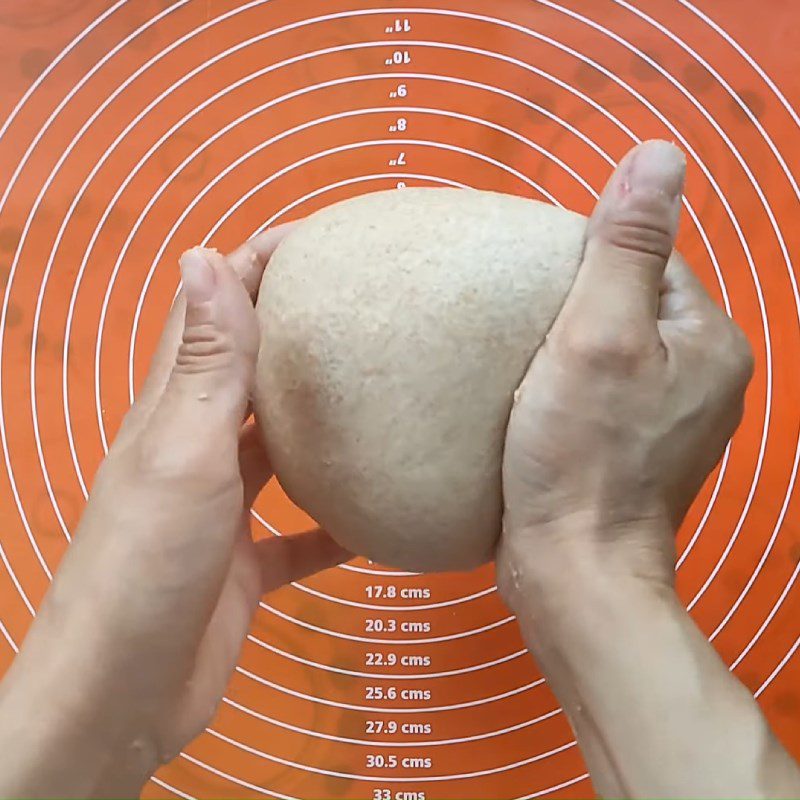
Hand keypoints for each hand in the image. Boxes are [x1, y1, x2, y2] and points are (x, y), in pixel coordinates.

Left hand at [0, 230, 349, 797]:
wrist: (125, 693)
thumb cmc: (146, 568)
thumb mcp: (182, 455)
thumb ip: (204, 367)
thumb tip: (205, 257)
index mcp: (177, 409)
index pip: (216, 312)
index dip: (259, 266)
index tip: (322, 238)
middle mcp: (199, 447)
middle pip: (252, 370)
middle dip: (301, 330)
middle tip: (370, 306)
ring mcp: (224, 507)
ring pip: (279, 445)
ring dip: (321, 418)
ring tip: (386, 392)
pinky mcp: (249, 562)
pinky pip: (303, 530)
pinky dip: (338, 519)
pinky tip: (381, 514)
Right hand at [492, 141, 799, 799]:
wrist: (572, 569)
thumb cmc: (580, 456)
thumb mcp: (598, 337)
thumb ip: (627, 246)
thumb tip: (660, 154)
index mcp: (708, 339)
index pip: (649, 260)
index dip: (588, 262)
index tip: (536, 288)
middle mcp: (706, 375)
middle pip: (632, 303)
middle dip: (578, 303)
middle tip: (519, 325)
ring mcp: (675, 417)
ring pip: (617, 349)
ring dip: (571, 345)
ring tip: (519, 359)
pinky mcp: (639, 449)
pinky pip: (606, 390)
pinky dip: (572, 384)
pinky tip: (534, 400)